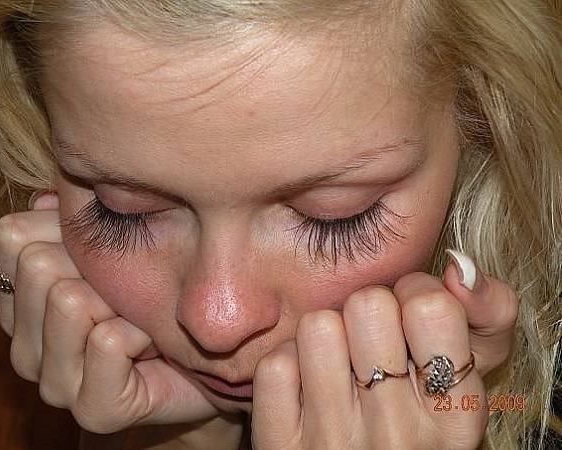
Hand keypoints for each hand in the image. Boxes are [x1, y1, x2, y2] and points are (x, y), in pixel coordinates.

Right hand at [0, 191, 219, 432]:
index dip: (65, 225)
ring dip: (122, 302)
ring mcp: (55, 385)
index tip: (102, 247)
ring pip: (71, 301)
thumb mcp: (114, 254)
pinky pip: (109, 340)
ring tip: (139, 318)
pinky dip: (142, 333)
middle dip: (99, 269)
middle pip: (39, 265)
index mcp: (22, 306)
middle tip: (127, 292)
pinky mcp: (94, 409)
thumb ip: (75, 227)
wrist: (206, 356)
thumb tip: (47, 198)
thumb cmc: (155, 298)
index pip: (12, 236)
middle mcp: (26, 348)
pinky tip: (150, 344)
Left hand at [251, 256, 517, 448]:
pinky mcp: (284, 446)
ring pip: (318, 327)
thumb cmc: (422, 412)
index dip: (416, 292)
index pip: (430, 307)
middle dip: (370, 310)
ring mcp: (335, 445)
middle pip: (367, 306)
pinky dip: (291, 364)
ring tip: (341, 361)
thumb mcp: (473, 368)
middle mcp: (398, 437)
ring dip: (328, 333)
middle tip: (374, 341)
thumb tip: (456, 265)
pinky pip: (276, 366)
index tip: (411, 315)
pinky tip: (308, 385)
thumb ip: (489, 310)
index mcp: (455, 415)